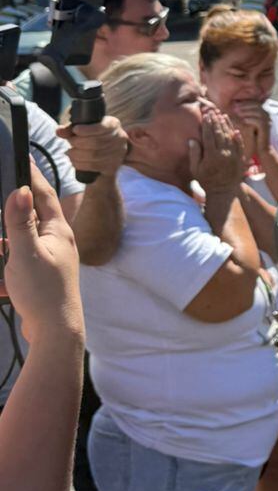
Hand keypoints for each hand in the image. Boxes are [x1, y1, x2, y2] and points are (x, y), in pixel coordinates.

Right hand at [1, 168, 83, 349]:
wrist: (56, 333)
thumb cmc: (44, 293)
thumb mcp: (26, 253)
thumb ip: (20, 222)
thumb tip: (20, 191)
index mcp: (58, 231)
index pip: (43, 194)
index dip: (31, 175)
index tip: (22, 156)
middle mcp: (57, 242)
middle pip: (29, 217)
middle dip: (10, 216)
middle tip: (2, 203)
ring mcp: (50, 260)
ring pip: (19, 243)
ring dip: (5, 247)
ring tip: (2, 257)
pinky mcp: (40, 278)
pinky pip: (17, 264)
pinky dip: (5, 268)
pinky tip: (2, 282)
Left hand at [57, 116, 128, 178]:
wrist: (103, 159)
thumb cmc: (91, 140)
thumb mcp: (83, 131)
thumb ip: (70, 129)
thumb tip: (58, 131)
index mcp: (113, 124)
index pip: (102, 127)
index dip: (87, 129)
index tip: (75, 130)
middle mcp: (120, 138)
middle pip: (96, 142)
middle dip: (78, 142)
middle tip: (70, 143)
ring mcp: (118, 153)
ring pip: (94, 154)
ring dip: (77, 154)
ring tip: (70, 153)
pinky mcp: (113, 166)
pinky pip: (94, 165)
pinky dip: (80, 164)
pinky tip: (74, 161)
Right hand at [187, 111, 246, 192]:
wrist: (223, 192)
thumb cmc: (206, 181)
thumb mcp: (196, 169)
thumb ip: (194, 154)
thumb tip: (192, 139)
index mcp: (211, 156)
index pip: (208, 136)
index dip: (207, 124)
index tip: (205, 115)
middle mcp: (223, 154)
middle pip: (219, 133)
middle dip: (216, 121)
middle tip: (213, 111)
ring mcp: (233, 156)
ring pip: (230, 137)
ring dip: (226, 125)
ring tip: (222, 115)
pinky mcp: (240, 158)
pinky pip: (239, 144)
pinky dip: (237, 136)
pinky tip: (234, 129)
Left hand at [230, 102, 271, 160]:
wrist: (262, 149)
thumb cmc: (253, 137)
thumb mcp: (248, 124)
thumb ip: (243, 116)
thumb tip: (232, 108)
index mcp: (263, 112)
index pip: (253, 102)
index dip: (244, 102)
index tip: (233, 103)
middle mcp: (267, 115)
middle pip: (256, 105)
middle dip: (244, 105)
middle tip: (234, 107)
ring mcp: (268, 121)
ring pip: (257, 112)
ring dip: (246, 111)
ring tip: (236, 113)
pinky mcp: (267, 128)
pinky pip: (259, 121)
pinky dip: (251, 119)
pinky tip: (243, 121)